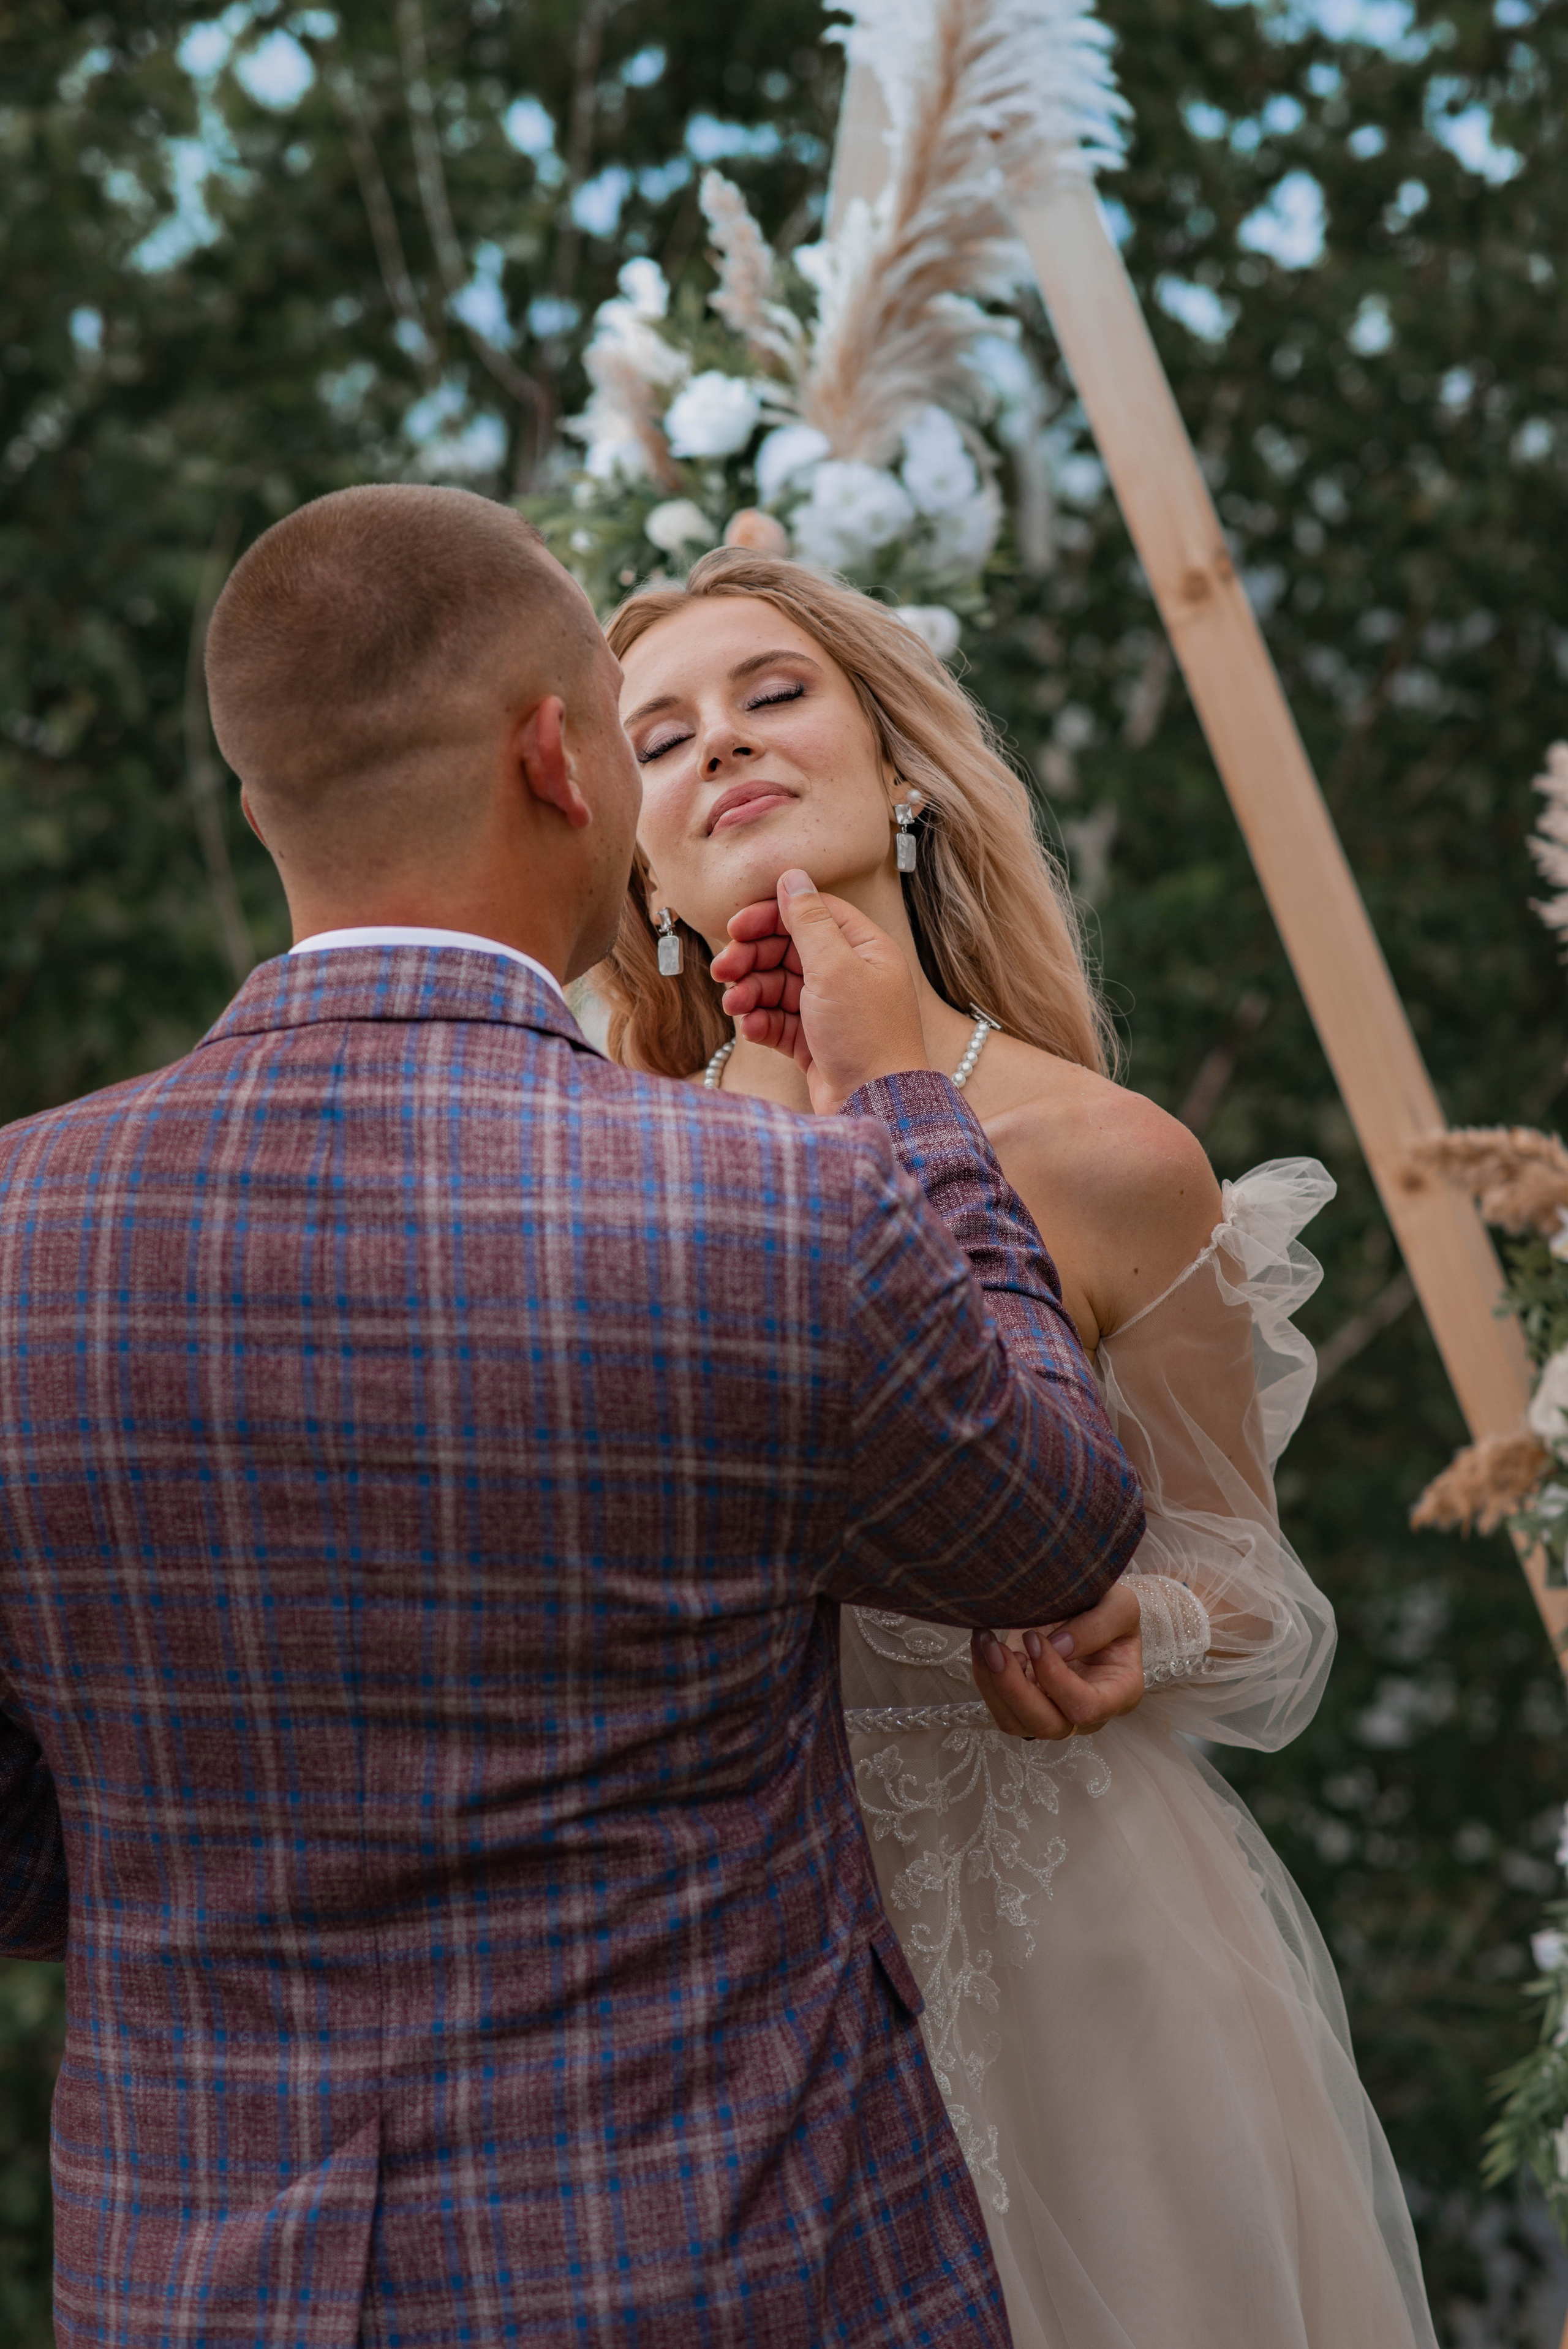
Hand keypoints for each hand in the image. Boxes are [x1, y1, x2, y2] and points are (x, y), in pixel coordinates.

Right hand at [708, 870, 926, 1113]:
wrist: (876, 1104)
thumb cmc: (866, 1035)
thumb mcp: (835, 968)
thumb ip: (809, 921)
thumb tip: (792, 876)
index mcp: (863, 949)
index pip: (810, 914)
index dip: (770, 916)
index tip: (736, 928)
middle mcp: (848, 975)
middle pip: (787, 949)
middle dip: (751, 958)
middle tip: (722, 970)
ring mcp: (830, 1009)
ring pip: (777, 986)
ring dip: (750, 992)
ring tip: (733, 1005)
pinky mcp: (814, 1041)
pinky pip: (778, 1021)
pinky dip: (761, 1022)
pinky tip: (751, 1029)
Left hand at [970, 1579, 1144, 1739]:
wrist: (1086, 1607)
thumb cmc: (1109, 1608)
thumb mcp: (1119, 1605)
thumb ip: (1098, 1625)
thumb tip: (1058, 1647)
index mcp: (1120, 1693)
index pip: (1086, 1707)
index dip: (1055, 1679)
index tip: (1035, 1638)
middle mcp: (1088, 1714)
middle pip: (1048, 1725)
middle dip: (1014, 1688)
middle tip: (995, 1646)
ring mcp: (1055, 1712)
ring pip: (1016, 1723)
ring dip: (993, 1685)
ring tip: (986, 1641)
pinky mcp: (1027, 1704)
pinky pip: (1001, 1709)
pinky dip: (986, 1680)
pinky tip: (986, 1648)